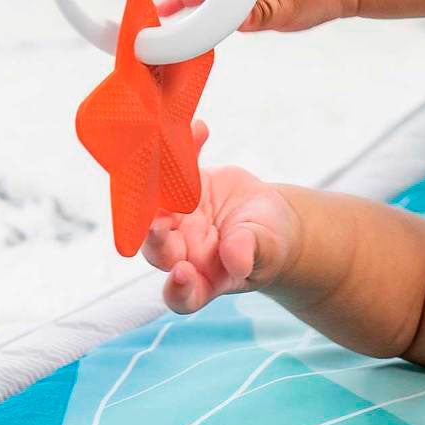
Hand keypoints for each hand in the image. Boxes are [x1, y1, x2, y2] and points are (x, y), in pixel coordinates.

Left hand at [142, 139, 301, 314]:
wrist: (267, 221)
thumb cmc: (268, 246)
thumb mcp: (267, 251)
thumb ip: (250, 252)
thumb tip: (236, 258)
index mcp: (202, 278)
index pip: (183, 294)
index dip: (178, 288)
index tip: (182, 274)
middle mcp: (181, 251)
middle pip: (159, 249)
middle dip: (155, 236)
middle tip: (159, 222)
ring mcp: (178, 219)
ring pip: (159, 204)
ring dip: (159, 185)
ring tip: (171, 163)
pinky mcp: (183, 187)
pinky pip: (180, 166)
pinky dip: (189, 148)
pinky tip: (200, 130)